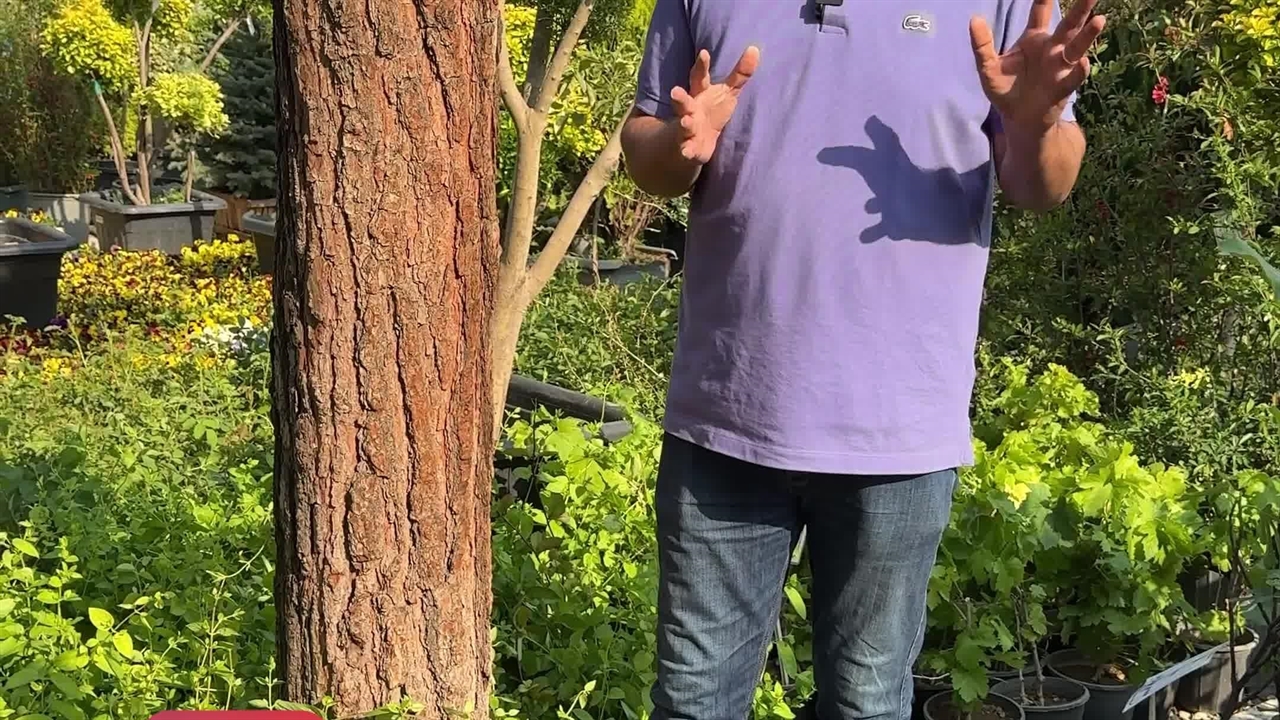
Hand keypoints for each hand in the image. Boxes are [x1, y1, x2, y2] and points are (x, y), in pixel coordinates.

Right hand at [670, 46, 759, 164]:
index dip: (701, 66)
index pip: (700, 77)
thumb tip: (755, 48)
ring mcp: (688, 128)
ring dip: (684, 123)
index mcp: (700, 94)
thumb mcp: (728, 93)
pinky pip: (686, 149)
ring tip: (685, 122)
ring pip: (684, 124)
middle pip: (684, 102)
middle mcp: (690, 109)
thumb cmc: (712, 112)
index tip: (704, 53)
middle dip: (679, 97)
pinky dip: (686, 151)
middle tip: (674, 91)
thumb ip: (740, 74)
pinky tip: (686, 152)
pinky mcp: (689, 147)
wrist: (694, 141)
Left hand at [970, 0, 1105, 132]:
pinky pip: (1073, 77)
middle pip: (1068, 24)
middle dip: (1080, 9)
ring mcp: (1060, 66)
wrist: (1016, 118)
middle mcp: (1051, 48)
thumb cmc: (1005, 89)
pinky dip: (1079, 71)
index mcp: (1033, 39)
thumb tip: (974, 19)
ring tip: (1099, 20)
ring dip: (1087, 35)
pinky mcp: (1063, 87)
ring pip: (1077, 47)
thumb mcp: (988, 67)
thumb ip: (982, 45)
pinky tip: (1083, 63)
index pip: (1040, 11)